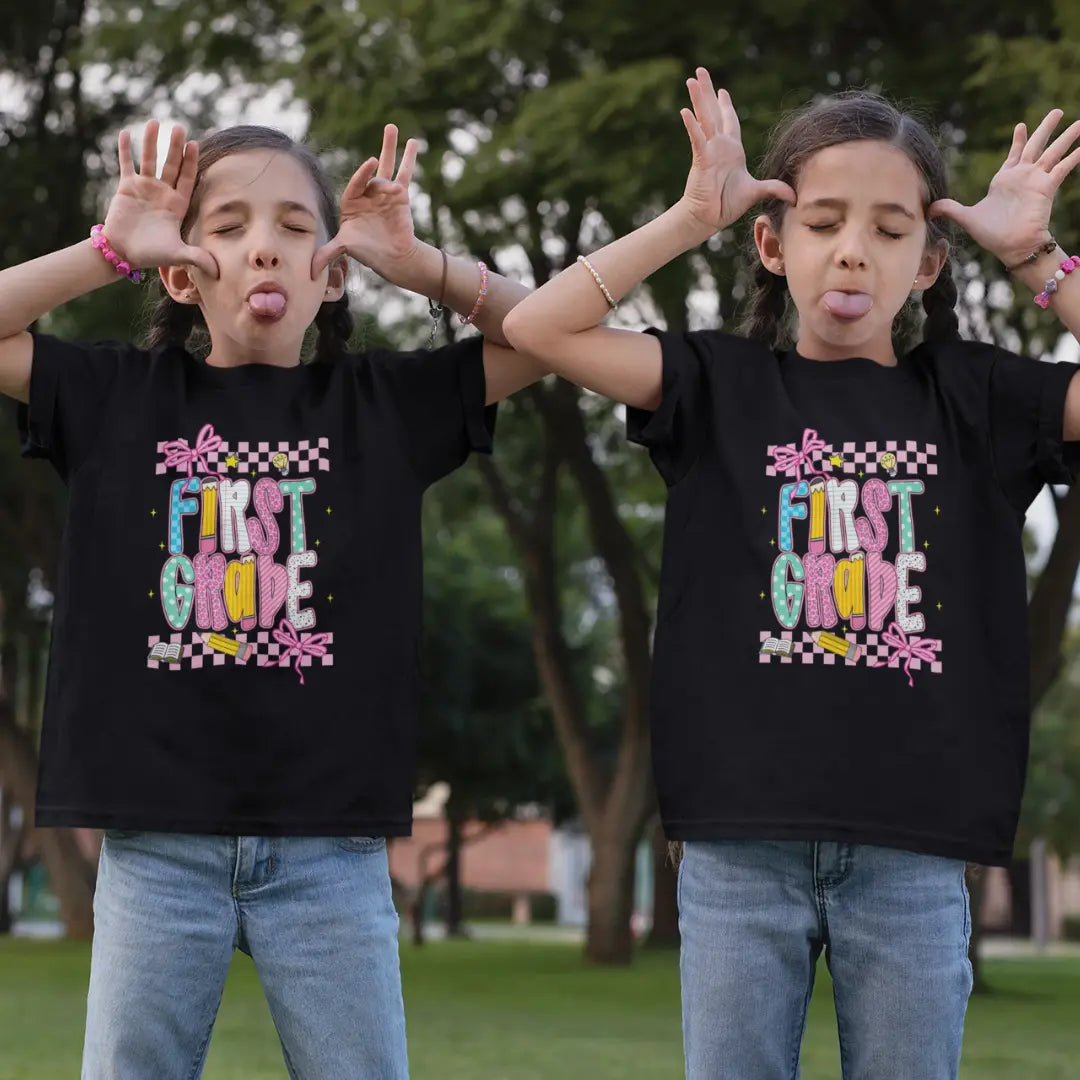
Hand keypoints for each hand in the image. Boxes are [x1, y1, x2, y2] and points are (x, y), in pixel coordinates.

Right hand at [101, 120, 217, 277]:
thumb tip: (218, 271)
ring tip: (155, 123)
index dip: (191, 162)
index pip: (187, 179)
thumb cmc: (151, 254)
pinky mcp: (126, 187)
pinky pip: (126, 164)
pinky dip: (126, 150)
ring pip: (149, 160)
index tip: (195, 144)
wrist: (124, 253)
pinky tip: (127, 133)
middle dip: (175, 147)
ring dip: (152, 142)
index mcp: (177, 204)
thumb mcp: (177, 254)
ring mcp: (145, 188)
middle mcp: (163, 193)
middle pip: (171, 165)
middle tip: (179, 127)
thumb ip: (197, 258)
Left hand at [311, 124, 419, 279]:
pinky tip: (413, 143)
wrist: (392, 258)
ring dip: (391, 147)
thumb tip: (311, 271)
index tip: (372, 163)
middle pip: (372, 169)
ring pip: (388, 166)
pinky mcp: (400, 196)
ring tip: (393, 128)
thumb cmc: (368, 251)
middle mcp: (368, 194)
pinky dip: (409, 160)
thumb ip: (328, 253)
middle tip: (387, 129)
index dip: (364, 173)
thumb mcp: (345, 247)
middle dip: (381, 150)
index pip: (357, 183)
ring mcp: (384, 193)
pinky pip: (404, 174)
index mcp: (352, 201)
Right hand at [677, 68, 794, 237]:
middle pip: (713, 112)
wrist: (709, 218)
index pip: (728, 121)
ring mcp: (708, 151)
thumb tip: (795, 196)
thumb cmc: (727, 205)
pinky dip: (692, 126)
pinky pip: (696, 140)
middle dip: (708, 91)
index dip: (725, 105)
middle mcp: (719, 146)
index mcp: (731, 150)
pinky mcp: (701, 160)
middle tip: (701, 71)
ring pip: (703, 119)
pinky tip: (685, 112)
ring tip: (691, 80)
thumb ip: (774, 188)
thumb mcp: (756, 192)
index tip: (721, 91)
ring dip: (698, 99)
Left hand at [929, 109, 1079, 264]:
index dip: (1018, 140)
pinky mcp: (1046, 187)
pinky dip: (1073, 158)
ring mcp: (1036, 180)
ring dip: (1065, 137)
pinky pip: (1061, 168)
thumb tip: (929, 208)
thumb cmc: (992, 234)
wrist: (1010, 246)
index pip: (1014, 154)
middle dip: (1045, 128)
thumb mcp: (966, 218)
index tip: (1021, 125)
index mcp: (1005, 180)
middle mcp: (1023, 176)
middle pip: (1036, 145)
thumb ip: (950, 209)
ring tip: (1079, 122)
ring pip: (1053, 152)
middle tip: (1057, 111)